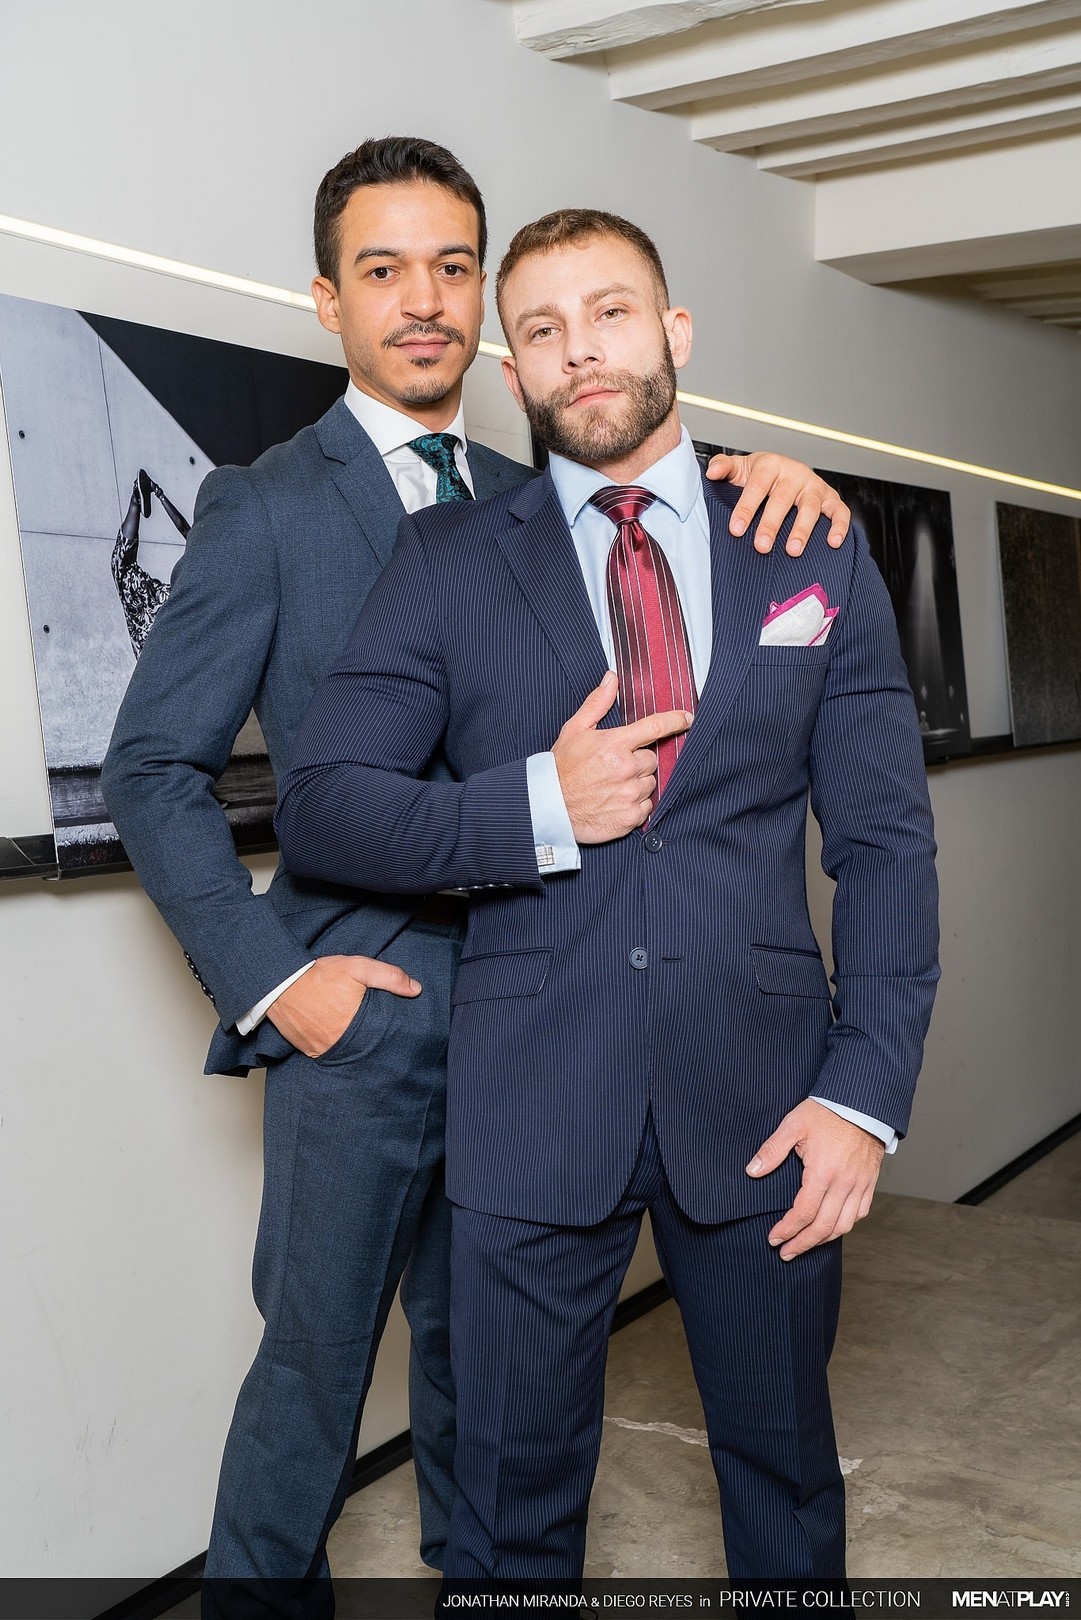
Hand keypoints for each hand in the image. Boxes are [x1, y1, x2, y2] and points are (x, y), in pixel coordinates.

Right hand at [267, 954, 419, 1058]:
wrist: (278, 983)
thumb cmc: (318, 975)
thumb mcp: (357, 968)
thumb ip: (389, 977)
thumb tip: (416, 989)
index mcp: (354, 1026)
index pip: (380, 1037)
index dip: (386, 1033)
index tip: (389, 1028)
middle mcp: (338, 1043)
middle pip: (363, 1047)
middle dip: (369, 1039)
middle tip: (369, 1028)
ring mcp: (321, 1049)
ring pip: (344, 1051)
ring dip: (349, 1043)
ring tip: (351, 1030)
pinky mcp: (307, 1050)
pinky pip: (325, 1051)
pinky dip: (331, 1044)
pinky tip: (333, 1031)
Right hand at [551, 671, 691, 842]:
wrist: (548, 807)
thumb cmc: (560, 768)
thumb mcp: (574, 730)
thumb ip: (597, 703)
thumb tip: (612, 679)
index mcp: (615, 744)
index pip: (655, 727)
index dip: (675, 721)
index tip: (687, 718)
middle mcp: (626, 769)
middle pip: (652, 759)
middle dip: (638, 761)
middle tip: (614, 767)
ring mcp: (630, 794)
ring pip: (650, 783)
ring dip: (637, 783)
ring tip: (612, 786)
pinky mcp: (630, 817)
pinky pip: (646, 807)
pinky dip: (635, 805)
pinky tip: (614, 802)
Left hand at [705, 452, 850, 555]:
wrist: (786, 471)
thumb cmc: (761, 475)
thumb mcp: (741, 468)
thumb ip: (724, 467)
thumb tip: (712, 472)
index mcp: (770, 465)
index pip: (756, 487)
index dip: (746, 508)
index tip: (736, 529)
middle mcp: (794, 473)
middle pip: (781, 500)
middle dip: (771, 524)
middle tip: (761, 546)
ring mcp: (814, 486)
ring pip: (810, 507)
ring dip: (802, 530)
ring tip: (792, 550)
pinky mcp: (831, 498)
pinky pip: (839, 511)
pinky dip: (839, 526)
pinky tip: (833, 542)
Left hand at [745, 1099, 884, 1258]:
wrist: (862, 1102)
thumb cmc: (826, 1111)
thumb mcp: (793, 1124)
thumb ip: (772, 1150)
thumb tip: (752, 1171)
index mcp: (823, 1172)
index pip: (803, 1213)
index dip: (787, 1230)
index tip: (773, 1239)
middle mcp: (844, 1184)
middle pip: (822, 1227)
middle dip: (802, 1244)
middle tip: (786, 1252)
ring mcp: (859, 1185)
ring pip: (843, 1225)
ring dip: (823, 1240)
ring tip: (806, 1245)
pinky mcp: (869, 1182)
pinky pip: (860, 1213)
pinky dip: (845, 1225)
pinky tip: (832, 1228)